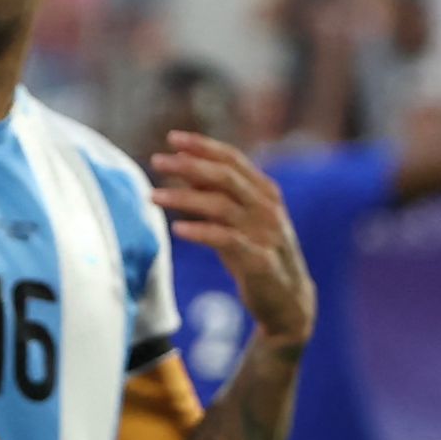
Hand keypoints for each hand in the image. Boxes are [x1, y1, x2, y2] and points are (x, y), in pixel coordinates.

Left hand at [146, 132, 313, 347]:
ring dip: (185, 198)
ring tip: (153, 195)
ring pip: (222, 205)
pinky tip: (176, 229)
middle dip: (190, 165)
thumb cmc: (256, 255)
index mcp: (264, 192)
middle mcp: (267, 207)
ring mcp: (265, 232)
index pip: (233, 160)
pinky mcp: (259, 260)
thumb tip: (186, 166)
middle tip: (157, 160)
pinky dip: (200, 231)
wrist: (287, 301)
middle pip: (226, 177)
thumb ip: (216, 195)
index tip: (173, 138)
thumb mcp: (236, 221)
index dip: (203, 146)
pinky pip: (226, 240)